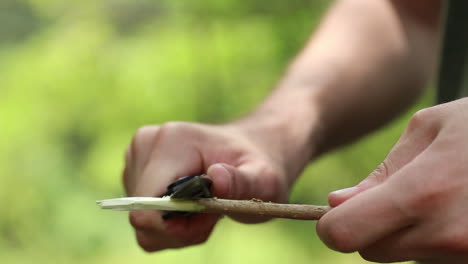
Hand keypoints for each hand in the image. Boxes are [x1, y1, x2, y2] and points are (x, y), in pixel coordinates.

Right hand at [123, 122, 289, 251]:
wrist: (252, 145)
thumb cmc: (257, 165)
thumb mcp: (263, 178)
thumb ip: (242, 182)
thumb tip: (216, 177)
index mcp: (172, 141)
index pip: (147, 204)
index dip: (175, 227)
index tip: (208, 218)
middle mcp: (146, 144)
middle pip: (142, 215)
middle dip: (178, 227)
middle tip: (213, 213)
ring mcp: (137, 157)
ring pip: (143, 218)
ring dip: (176, 226)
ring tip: (207, 206)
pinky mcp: (135, 170)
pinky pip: (143, 216)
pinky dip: (168, 222)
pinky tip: (192, 206)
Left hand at [317, 98, 467, 262]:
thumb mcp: (430, 130)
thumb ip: (379, 173)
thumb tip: (336, 204)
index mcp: (425, 192)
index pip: (344, 233)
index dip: (334, 224)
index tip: (343, 210)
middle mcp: (449, 235)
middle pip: (373, 251)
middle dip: (373, 228)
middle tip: (401, 197)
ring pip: (409, 257)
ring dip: (412, 234)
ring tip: (446, 197)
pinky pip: (440, 259)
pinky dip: (439, 241)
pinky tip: (461, 212)